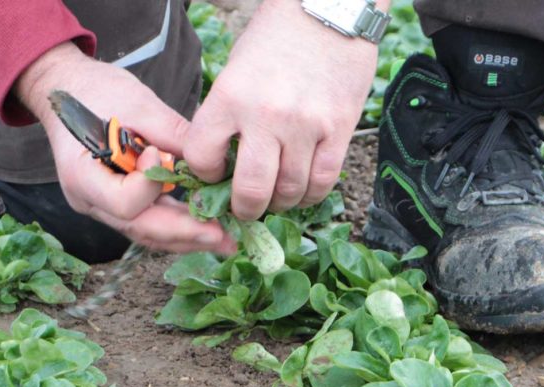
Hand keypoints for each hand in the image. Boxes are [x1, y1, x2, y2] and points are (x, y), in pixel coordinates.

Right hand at [16, 42, 236, 254]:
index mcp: (82, 175)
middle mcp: (90, 200)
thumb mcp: (136, 103)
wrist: (68, 90)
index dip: (149, 185)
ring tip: (224, 241)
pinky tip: (206, 228)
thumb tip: (211, 158)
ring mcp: (102, 206)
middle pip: (140, 227)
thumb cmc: (96, 91)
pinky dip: (177, 226)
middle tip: (224, 237)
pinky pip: (148, 221)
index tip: (159, 154)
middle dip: (185, 233)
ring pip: (147, 231)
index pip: (124, 203)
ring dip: (187, 237)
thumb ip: (172, 132)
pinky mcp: (118, 203)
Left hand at [184, 0, 380, 219]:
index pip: (203, 157)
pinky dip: (311, 194)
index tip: (215, 174)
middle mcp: (267, 115)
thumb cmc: (277, 37)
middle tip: (246, 209)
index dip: (205, 174)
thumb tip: (222, 162)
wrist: (328, 8)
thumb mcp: (236, 70)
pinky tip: (304, 190)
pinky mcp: (339, 129)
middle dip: (244, 208)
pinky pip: (323, 181)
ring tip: (277, 197)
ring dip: (281, 203)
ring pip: (290, 191)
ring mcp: (306, 125)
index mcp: (230, 97)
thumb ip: (227, 115)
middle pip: (251, 189)